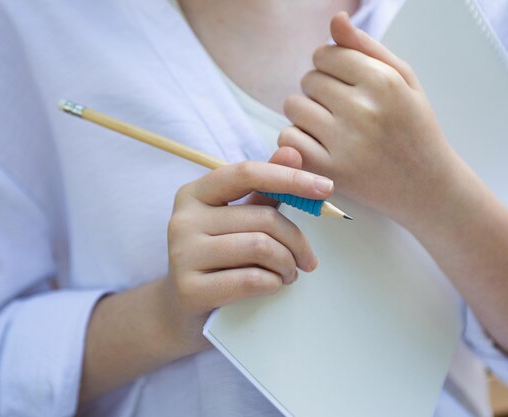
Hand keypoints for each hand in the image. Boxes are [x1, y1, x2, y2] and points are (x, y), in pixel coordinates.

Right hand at [162, 147, 331, 356]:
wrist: (181, 312)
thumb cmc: (218, 261)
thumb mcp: (237, 221)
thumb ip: (264, 189)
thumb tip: (292, 151)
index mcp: (194, 194)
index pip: (247, 173)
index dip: (289, 178)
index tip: (325, 188)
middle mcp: (182, 220)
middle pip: (262, 218)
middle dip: (296, 241)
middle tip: (307, 260)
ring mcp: (182, 255)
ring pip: (260, 247)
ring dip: (287, 264)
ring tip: (289, 274)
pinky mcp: (189, 289)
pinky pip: (251, 279)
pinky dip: (274, 283)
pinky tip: (273, 286)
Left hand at [279, 12, 464, 226]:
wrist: (427, 187)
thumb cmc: (414, 129)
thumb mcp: (403, 80)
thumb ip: (366, 47)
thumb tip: (335, 19)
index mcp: (382, 81)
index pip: (325, 54)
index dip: (329, 67)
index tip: (343, 84)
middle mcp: (362, 109)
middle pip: (308, 80)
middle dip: (319, 91)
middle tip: (341, 110)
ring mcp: (345, 142)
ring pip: (293, 107)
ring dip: (305, 114)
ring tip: (330, 127)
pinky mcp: (329, 171)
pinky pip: (288, 139)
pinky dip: (297, 142)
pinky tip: (320, 146)